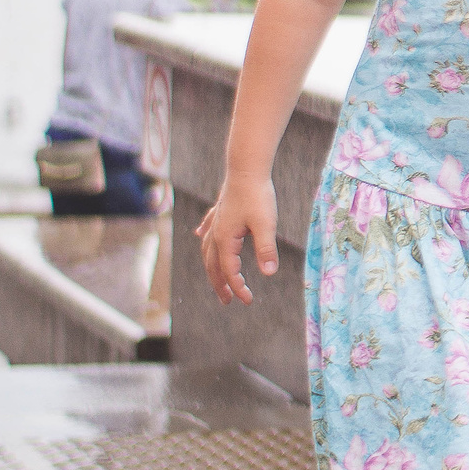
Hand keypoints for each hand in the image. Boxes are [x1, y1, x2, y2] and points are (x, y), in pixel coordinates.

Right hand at [195, 174, 279, 304]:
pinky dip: (204, 236)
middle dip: (220, 284)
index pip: (230, 271)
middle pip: (214, 265)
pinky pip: (207, 228)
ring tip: (216, 278)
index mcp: (225, 239)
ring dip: (211, 267)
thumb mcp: (266, 225)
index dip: (238, 288)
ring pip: (208, 250)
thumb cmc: (257, 195)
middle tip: (227, 301)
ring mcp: (216, 221)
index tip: (248, 301)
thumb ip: (266, 249)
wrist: (247, 168)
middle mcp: (216, 233)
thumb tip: (269, 273)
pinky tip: (199, 234)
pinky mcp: (220, 210)